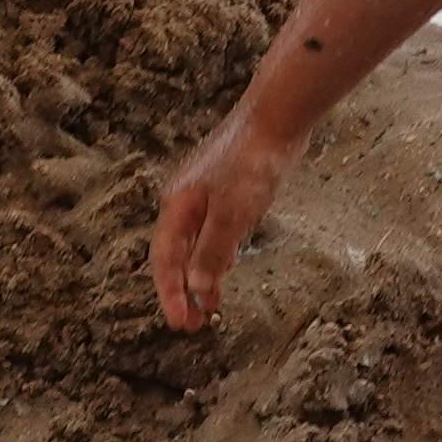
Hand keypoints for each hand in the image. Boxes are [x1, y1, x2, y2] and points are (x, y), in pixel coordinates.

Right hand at [150, 104, 304, 328]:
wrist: (275, 116)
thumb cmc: (251, 162)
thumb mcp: (232, 213)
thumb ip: (211, 252)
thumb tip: (196, 288)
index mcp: (178, 207)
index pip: (166, 261)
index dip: (170, 295)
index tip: (180, 324)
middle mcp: (185, 201)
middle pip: (176, 255)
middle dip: (183, 291)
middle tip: (193, 325)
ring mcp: (206, 194)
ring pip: (196, 243)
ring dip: (201, 275)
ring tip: (210, 305)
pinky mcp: (228, 189)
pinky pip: (214, 230)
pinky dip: (216, 254)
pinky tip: (226, 265)